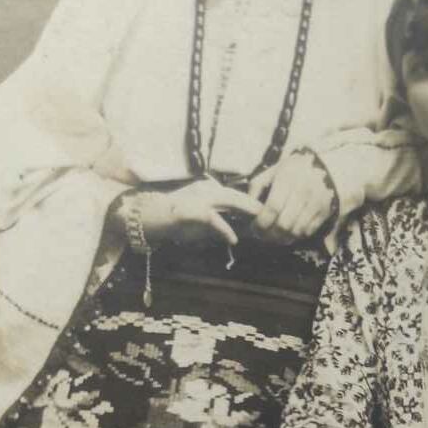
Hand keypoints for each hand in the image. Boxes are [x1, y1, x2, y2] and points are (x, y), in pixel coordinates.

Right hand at [115, 181, 264, 249]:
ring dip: (246, 211)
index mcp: (211, 188)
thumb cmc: (175, 217)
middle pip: (238, 194)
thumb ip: (217, 215)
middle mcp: (207, 189)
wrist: (152, 217)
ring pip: (229, 201)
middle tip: (275, 210)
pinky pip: (212, 219)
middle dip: (256, 203)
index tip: (271, 208)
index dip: (254, 201)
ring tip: (261, 220)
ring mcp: (199, 198)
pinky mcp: (192, 211)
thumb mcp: (200, 214)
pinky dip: (224, 229)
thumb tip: (234, 227)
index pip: (237, 193)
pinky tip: (233, 238)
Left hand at [249, 151, 335, 243]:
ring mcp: (317, 201)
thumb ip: (256, 188)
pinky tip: (288, 231)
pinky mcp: (324, 211)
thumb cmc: (290, 172)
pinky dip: (296, 236)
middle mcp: (304, 189)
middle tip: (263, 236)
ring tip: (274, 236)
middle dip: (270, 235)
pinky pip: (307, 232)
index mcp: (287, 177)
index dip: (262, 223)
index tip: (255, 228)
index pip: (273, 207)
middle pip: (284, 224)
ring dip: (282, 238)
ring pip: (295, 231)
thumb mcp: (271, 173)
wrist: (321, 168)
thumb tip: (248, 209)